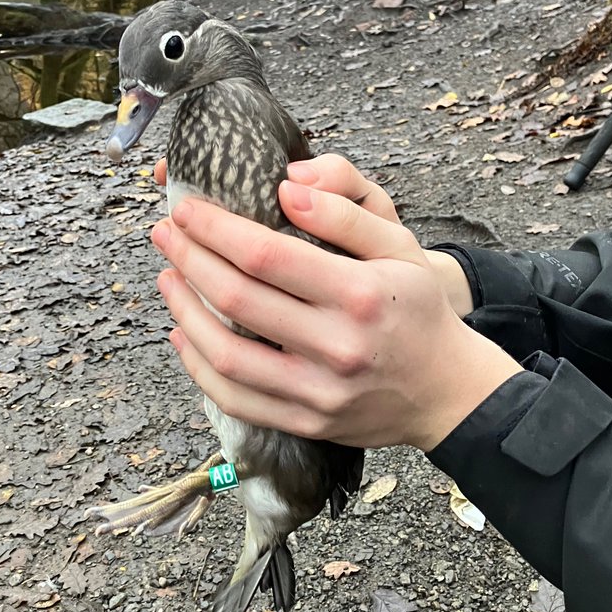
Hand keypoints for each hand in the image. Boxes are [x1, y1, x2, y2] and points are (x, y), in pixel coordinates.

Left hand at [150, 167, 520, 451]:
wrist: (446, 389)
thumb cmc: (417, 308)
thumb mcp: (399, 244)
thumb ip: (345, 211)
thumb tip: (286, 189)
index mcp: (361, 295)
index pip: (266, 255)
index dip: (215, 228)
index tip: (187, 208)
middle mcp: (338, 347)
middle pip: (238, 299)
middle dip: (189, 259)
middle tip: (165, 232)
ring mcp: (319, 392)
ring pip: (226, 355)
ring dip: (184, 310)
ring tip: (168, 277)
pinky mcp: (306, 422)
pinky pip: (234, 399)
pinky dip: (198, 365)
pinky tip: (183, 332)